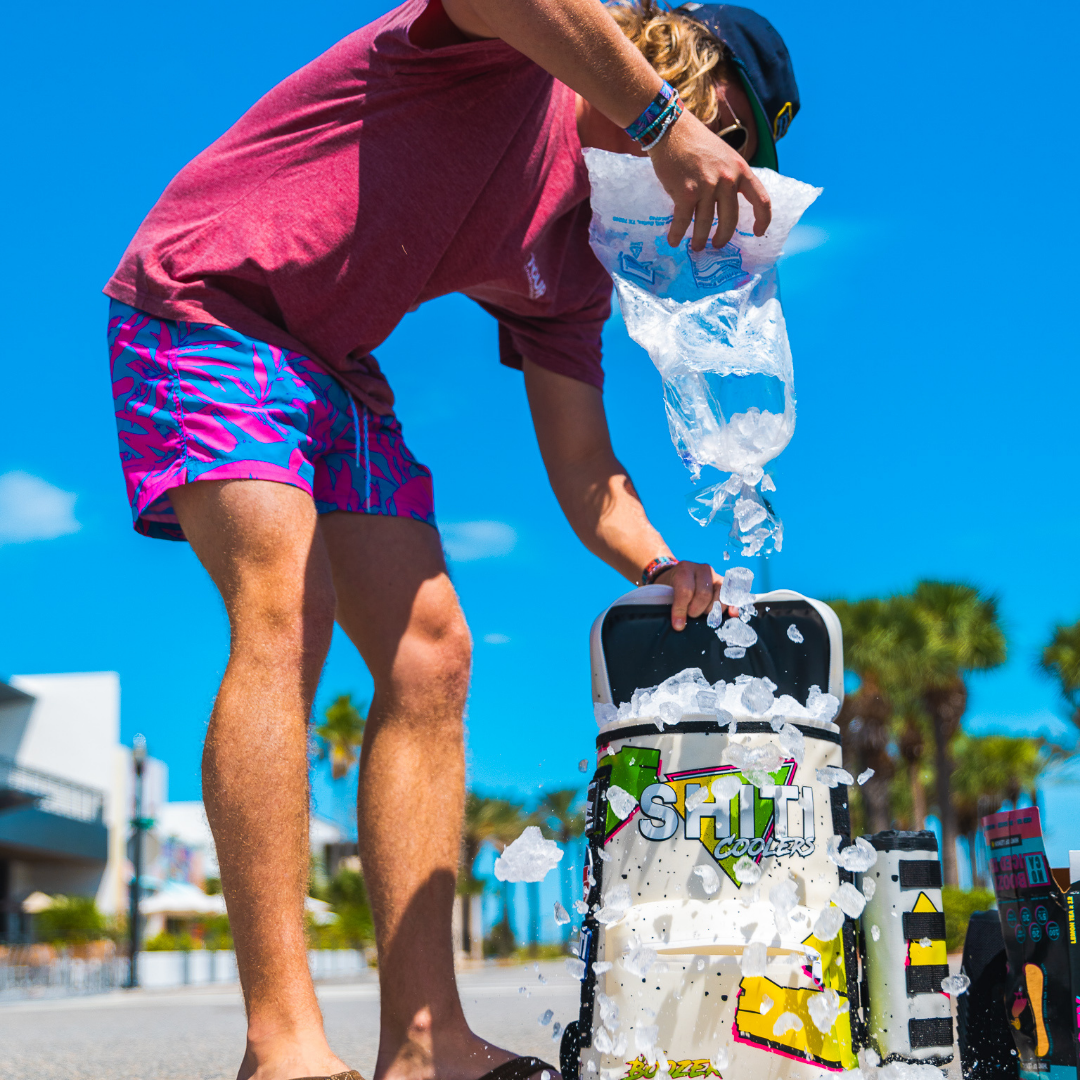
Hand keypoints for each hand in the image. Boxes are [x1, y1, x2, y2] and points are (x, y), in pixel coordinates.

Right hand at [647, 110, 770, 251]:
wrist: (672, 129)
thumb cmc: (696, 143)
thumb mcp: (725, 156)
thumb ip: (731, 177)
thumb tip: (728, 204)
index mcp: (741, 170)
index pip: (761, 200)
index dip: (762, 220)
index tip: (757, 233)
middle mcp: (727, 180)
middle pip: (730, 219)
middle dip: (723, 237)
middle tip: (716, 244)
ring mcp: (707, 186)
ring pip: (705, 223)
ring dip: (699, 239)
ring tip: (696, 246)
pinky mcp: (686, 192)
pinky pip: (683, 221)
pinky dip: (677, 233)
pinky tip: (673, 240)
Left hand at [653, 561, 730, 630]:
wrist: (678, 577)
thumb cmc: (670, 588)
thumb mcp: (665, 592)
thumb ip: (671, 605)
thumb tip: (680, 626)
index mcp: (684, 569)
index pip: (685, 590)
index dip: (681, 609)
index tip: (678, 624)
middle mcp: (702, 569)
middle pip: (704, 594)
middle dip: (696, 610)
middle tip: (690, 615)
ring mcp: (716, 576)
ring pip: (720, 595)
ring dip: (711, 610)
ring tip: (702, 613)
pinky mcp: (725, 585)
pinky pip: (732, 595)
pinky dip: (733, 605)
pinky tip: (733, 614)